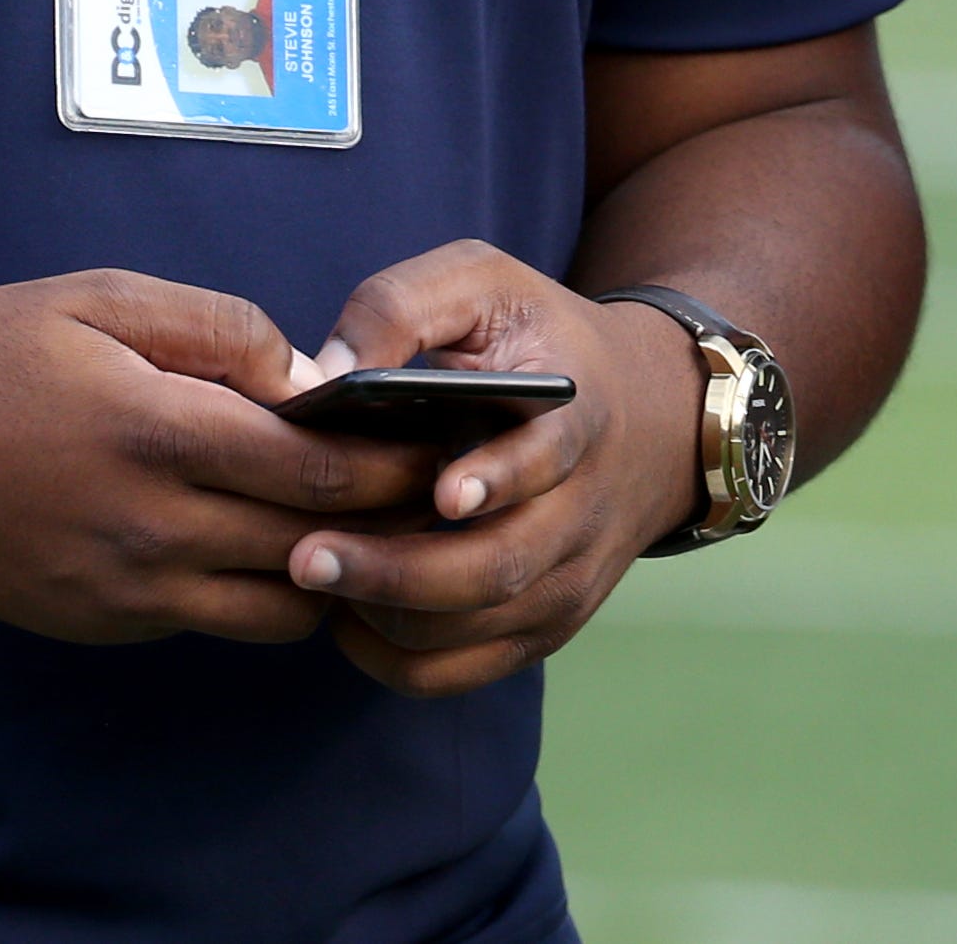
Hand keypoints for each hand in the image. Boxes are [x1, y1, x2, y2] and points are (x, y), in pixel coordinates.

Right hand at [0, 271, 437, 643]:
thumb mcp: (104, 299)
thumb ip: (221, 331)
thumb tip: (309, 378)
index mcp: (162, 436)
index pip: (324, 474)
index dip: (400, 464)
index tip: (447, 440)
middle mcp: (151, 532)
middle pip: (318, 548)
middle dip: (390, 522)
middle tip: (440, 491)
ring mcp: (123, 595)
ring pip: (275, 608)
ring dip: (327, 570)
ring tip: (358, 522)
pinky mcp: (99, 626)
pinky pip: (208, 621)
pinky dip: (254, 589)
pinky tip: (267, 540)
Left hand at [277, 244, 714, 696]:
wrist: (648, 416)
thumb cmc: (541, 341)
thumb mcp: (487, 284)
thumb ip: (405, 304)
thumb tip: (328, 371)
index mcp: (574, 420)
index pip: (545, 462)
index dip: (497, 479)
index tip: (443, 490)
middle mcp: (580, 515)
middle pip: (495, 571)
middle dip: (397, 573)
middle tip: (308, 557)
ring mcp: (566, 583)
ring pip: (471, 632)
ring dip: (385, 616)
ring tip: (315, 576)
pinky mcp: (543, 628)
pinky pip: (460, 672)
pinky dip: (395, 660)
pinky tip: (347, 616)